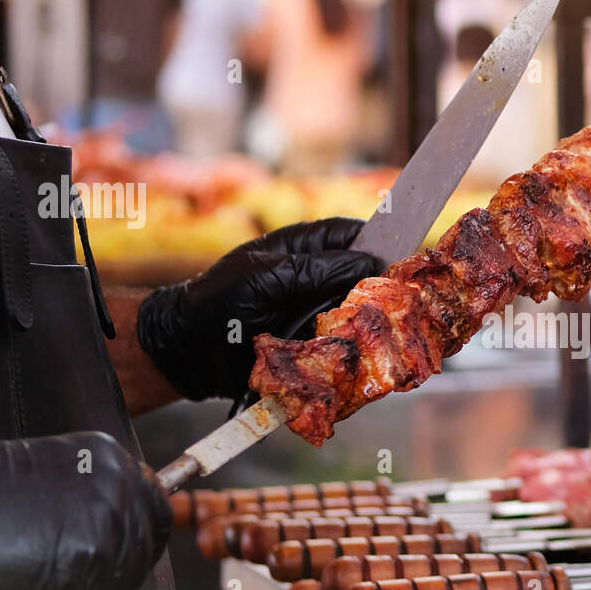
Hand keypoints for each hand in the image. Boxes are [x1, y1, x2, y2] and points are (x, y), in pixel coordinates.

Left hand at [135, 218, 379, 400]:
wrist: (188, 352)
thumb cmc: (218, 303)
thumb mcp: (266, 276)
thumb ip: (317, 268)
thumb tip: (369, 263)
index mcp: (302, 248)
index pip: (351, 234)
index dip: (378, 241)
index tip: (402, 256)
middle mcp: (315, 278)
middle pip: (364, 276)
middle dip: (378, 288)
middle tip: (398, 301)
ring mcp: (316, 312)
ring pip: (359, 313)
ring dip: (368, 323)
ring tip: (383, 331)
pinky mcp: (316, 345)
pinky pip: (345, 345)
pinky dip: (354, 350)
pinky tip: (365, 356)